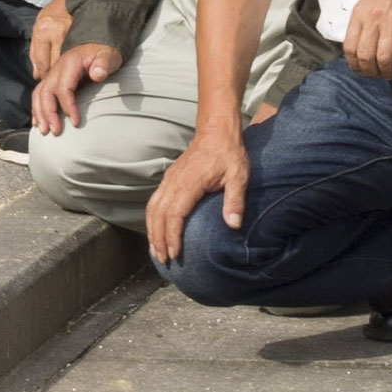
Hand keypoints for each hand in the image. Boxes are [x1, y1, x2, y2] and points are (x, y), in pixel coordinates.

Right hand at [33, 38, 116, 136]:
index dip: (68, 106)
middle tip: (55, 131)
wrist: (97, 43)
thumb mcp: (109, 55)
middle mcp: (57, 69)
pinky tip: (38, 122)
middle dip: (48, 113)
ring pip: (39, 94)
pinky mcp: (53, 80)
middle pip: (45, 92)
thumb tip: (97, 74)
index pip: (63, 88)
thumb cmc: (104, 52)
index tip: (76, 122)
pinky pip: (39, 94)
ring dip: (39, 113)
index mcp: (69, 63)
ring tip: (44, 131)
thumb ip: (104, 63)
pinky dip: (37, 109)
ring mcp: (53, 74)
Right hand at [146, 120, 247, 262]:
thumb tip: (233, 225)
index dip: (172, 236)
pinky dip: (152, 219)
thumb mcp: (239, 176)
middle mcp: (174, 182)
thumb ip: (235, 200)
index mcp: (190, 182)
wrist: (216, 132)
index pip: (175, 214)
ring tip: (156, 251)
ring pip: (153, 208)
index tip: (175, 253)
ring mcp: (170, 179)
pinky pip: (154, 201)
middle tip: (163, 260)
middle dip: (158, 239)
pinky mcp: (169, 179)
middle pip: (159, 214)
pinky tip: (156, 231)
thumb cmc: (229, 154)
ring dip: (152, 231)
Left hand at [343, 0, 391, 77]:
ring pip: (383, 58)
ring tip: (390, 72)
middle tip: (377, 74)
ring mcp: (391, 23)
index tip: (361, 70)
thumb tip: (358, 47)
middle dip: (370, 71)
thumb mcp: (369, 2)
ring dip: (386, 71)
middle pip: (365, 57)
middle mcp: (373, 19)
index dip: (354, 64)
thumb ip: (363, 23)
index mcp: (360, 13)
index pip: (349, 47)